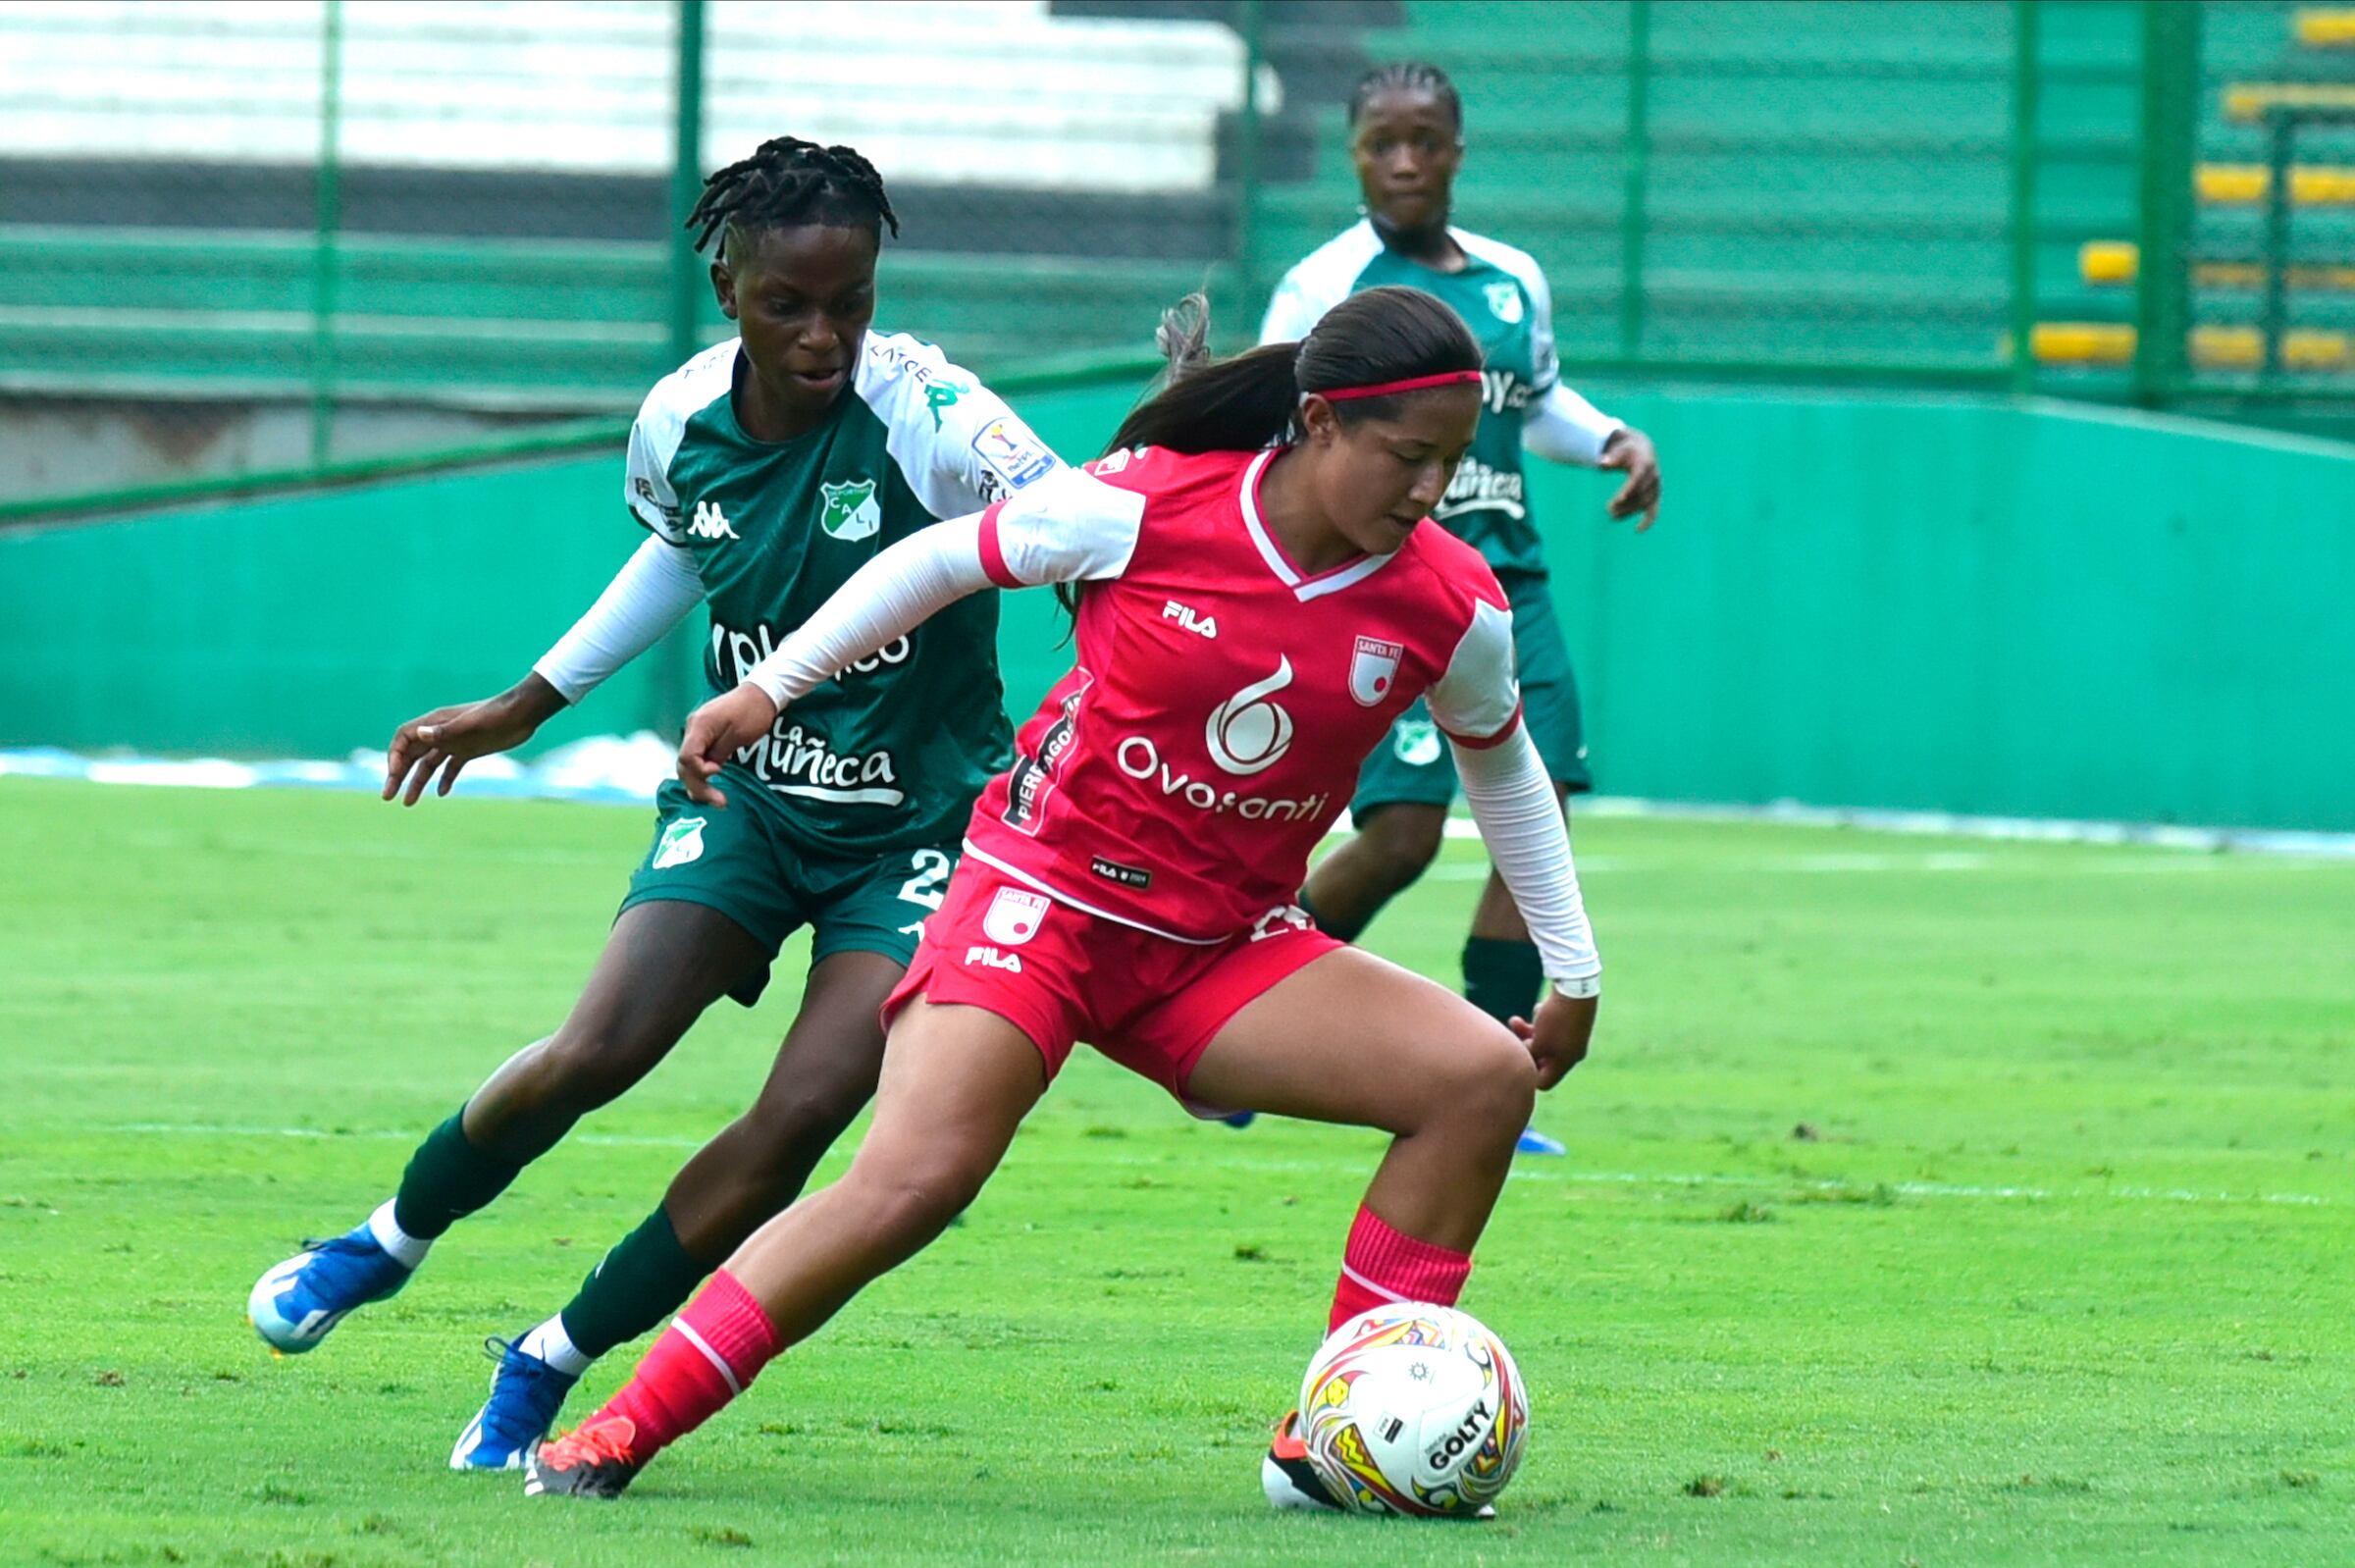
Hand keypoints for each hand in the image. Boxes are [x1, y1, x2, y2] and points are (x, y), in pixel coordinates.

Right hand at [383, 679, 559, 805]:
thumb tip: (419, 734)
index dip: (394, 757)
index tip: (394, 776)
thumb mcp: (470, 726)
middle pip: (411, 755)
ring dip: (417, 782)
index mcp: (435, 723)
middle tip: (388, 796)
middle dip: (398, 775)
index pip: (403, 739)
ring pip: (428, 764)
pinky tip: (442, 793)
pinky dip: (444, 780)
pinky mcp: (469, 750)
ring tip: (408, 803)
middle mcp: (440, 733)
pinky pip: (450, 767)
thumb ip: (445, 732)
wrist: (522, 713)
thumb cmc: (496, 715)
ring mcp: (455, 742)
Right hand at [677, 684, 780, 807]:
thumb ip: (719, 753)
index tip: (719, 772)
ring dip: (699, 783)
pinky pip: (696, 757)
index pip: (687, 757)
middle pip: (684, 764)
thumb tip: (708, 771)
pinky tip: (712, 785)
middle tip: (720, 802)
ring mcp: (697, 731)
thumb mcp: (739, 735)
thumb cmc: (753, 712)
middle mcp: (692, 728)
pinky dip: (702, 772)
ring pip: (688, 764)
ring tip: (716, 800)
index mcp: (699, 726)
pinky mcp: (704, 735)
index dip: (699, 771)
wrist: (761, 693)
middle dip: (699, 786)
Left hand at [1510, 989, 1597, 1089]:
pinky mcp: (1572, 1021)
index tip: (1515, 1061)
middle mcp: (1573, 1052)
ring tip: (1514, 1020)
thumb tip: (1525, 1060)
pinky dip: (1540, 1021)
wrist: (1576, 987)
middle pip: (1543, 1061)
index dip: (1527, 1075)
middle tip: (1515, 1038)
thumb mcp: (1539, 1042)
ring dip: (1527, 1033)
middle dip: (1525, 1049)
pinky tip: (1538, 1008)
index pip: (1544, 1082)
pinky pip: (1551, 1027)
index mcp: (1566, 1062)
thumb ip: (1530, 1056)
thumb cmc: (1556, 1019)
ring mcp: (1574, 1036)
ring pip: (1545, 1042)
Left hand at [1599, 427, 1660, 531]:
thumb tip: (1602, 463)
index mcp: (1645, 463)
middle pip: (1640, 493)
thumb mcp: (1619, 450)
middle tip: (1608, 509)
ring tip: (1612, 516)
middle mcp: (1654, 476)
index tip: (1619, 499)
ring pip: (1644, 503)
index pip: (1638, 478)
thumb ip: (1611, 457)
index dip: (1629, 489)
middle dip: (1625, 503)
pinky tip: (1638, 530)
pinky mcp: (1655, 495)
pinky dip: (1649, 520)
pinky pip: (1654, 509)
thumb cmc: (1627, 451)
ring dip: (1629, 511)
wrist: (1643, 450)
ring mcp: (1656, 487)